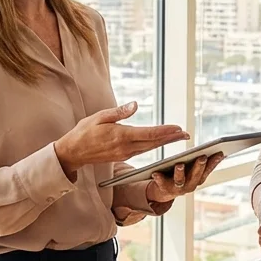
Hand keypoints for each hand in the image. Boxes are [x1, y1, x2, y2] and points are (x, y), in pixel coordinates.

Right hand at [54, 102, 187, 175]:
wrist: (73, 152)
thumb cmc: (84, 132)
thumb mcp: (99, 117)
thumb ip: (118, 112)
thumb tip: (135, 105)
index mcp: (120, 136)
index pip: (148, 134)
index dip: (165, 131)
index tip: (178, 128)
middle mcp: (125, 147)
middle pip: (153, 142)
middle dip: (171, 138)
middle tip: (187, 134)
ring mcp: (125, 153)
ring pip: (149, 147)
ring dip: (165, 142)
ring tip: (179, 136)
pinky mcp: (123, 156)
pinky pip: (142, 150)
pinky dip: (154, 145)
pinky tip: (161, 141)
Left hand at [146, 153, 224, 203]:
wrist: (163, 191)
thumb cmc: (180, 175)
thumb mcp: (193, 169)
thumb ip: (203, 162)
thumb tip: (221, 151)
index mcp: (198, 178)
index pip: (209, 169)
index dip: (215, 162)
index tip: (220, 152)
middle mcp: (190, 185)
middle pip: (196, 175)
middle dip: (200, 166)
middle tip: (202, 157)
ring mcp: (178, 188)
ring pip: (180, 181)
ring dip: (181, 173)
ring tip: (180, 164)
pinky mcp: (164, 189)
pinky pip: (161, 184)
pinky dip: (159, 179)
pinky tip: (156, 173)